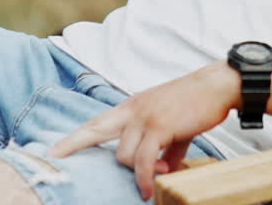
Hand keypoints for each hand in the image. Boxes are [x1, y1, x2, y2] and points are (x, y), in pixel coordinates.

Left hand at [48, 63, 238, 199]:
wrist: (216, 86)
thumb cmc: (195, 104)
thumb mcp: (173, 126)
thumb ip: (164, 147)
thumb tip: (162, 170)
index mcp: (131, 107)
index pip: (97, 122)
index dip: (75, 137)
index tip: (55, 150)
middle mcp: (132, 110)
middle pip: (94, 130)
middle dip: (73, 145)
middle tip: (54, 158)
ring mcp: (144, 117)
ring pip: (123, 154)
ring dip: (136, 172)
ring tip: (156, 176)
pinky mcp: (160, 126)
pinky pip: (144, 159)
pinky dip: (145, 176)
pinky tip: (152, 184)